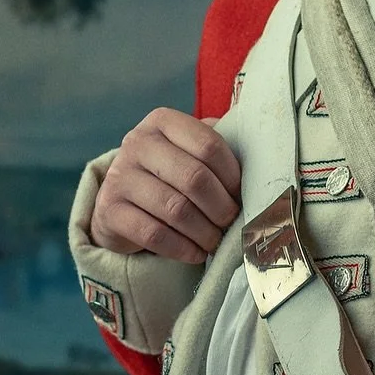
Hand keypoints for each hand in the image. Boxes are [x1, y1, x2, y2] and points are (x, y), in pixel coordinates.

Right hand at [89, 108, 240, 263]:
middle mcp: (136, 142)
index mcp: (163, 121)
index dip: (233, 177)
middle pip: (194, 178)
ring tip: (215, 241)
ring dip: (204, 232)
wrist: (123, 203)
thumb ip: (220, 151)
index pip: (210, 145)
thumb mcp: (191, 153)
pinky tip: (195, 253)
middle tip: (232, 224)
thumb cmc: (171, 176)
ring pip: (175, 209)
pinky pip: (154, 234)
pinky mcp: (108, 209)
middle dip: (221, 208)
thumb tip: (265, 165)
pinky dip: (182, 248)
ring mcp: (118, 175)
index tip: (242, 196)